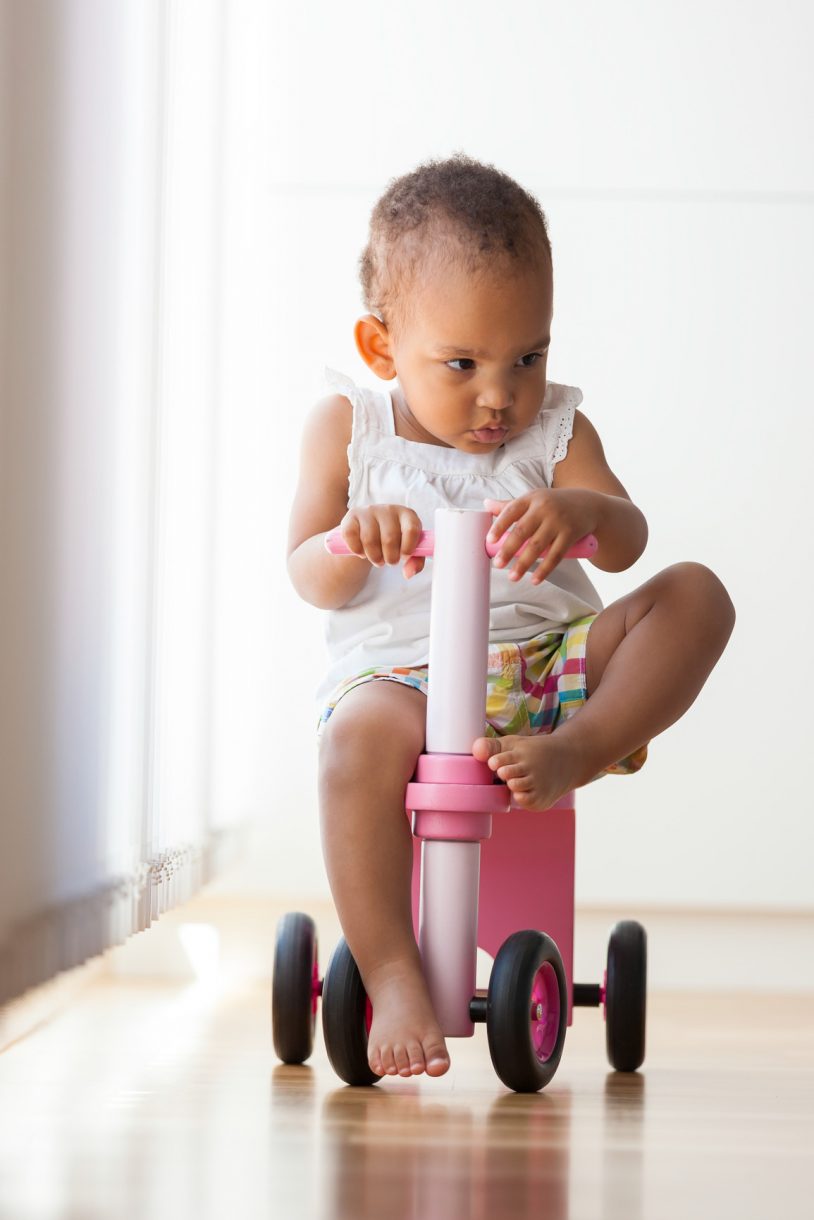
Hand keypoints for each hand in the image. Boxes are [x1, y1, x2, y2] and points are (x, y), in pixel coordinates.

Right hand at [339, 504, 425, 578]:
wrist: (370, 530)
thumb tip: (408, 573)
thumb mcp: (408, 549)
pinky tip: (362, 552)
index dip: (408, 548)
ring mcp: (369, 511)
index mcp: (407, 515)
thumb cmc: (394, 540)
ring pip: (369, 540)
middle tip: (389, 561)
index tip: (404, 556)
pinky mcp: (352, 516)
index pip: (412, 530)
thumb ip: (415, 562)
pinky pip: (351, 536)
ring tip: (377, 559)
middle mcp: (388, 510)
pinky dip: (356, 550)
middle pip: (389, 539)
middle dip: (390, 558)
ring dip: (374, 557)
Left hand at [484, 489, 599, 583]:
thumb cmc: (554, 503)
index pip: (511, 511)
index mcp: (531, 499)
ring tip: (512, 577)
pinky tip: (534, 580)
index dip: (499, 526)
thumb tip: (486, 504)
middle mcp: (544, 508)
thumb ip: (510, 505)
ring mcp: (558, 521)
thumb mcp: (534, 499)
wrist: (590, 505)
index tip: (489, 540)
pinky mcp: (570, 534)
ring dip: (523, 564)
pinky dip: (545, 569)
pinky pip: (555, 555)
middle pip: (522, 531)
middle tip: (497, 564)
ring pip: (537, 546)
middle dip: (508, 549)